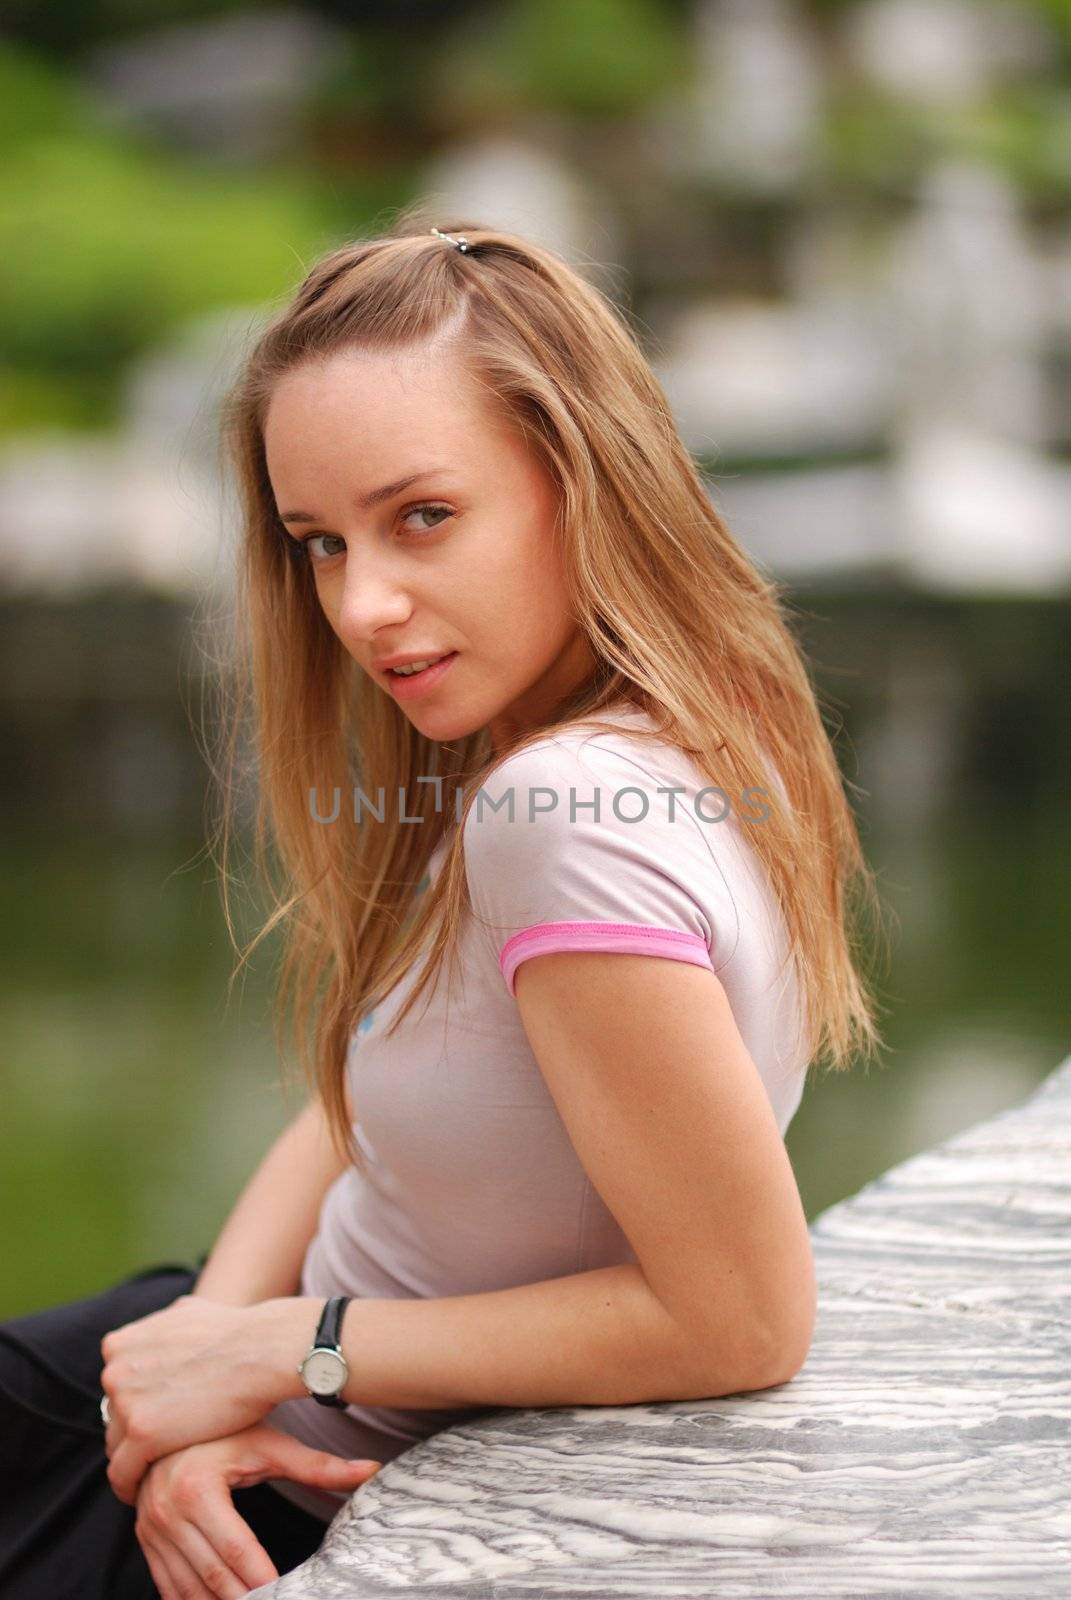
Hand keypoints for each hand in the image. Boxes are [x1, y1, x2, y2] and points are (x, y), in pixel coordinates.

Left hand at [101, 1294, 281, 1503]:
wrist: (263, 1350)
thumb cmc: (237, 1332)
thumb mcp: (187, 1312)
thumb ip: (162, 1328)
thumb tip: (160, 1330)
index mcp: (121, 1344)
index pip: (116, 1388)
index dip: (136, 1406)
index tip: (154, 1421)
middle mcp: (115, 1369)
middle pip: (114, 1417)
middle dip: (135, 1433)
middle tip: (159, 1452)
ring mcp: (126, 1401)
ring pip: (117, 1446)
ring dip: (134, 1462)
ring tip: (156, 1476)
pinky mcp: (141, 1433)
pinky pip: (122, 1473)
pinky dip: (131, 1487)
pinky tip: (148, 1495)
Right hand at [134, 1421, 380, 1598]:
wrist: (170, 1419)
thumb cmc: (225, 1431)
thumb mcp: (269, 1445)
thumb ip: (318, 1466)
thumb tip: (371, 1470)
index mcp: (198, 1488)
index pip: (237, 1550)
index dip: (263, 1579)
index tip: (287, 1592)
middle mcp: (168, 1511)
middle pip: (213, 1575)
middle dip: (244, 1599)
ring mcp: (150, 1528)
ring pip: (187, 1588)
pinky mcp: (144, 1539)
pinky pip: (167, 1585)